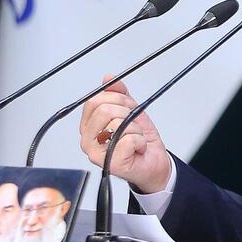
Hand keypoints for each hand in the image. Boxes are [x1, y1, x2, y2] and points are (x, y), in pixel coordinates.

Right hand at [78, 75, 171, 192]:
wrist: (152, 162)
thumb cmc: (138, 139)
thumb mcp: (130, 110)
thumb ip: (119, 93)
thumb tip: (109, 78)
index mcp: (89, 125)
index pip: (94, 101)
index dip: (115, 99)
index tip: (126, 108)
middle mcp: (88, 140)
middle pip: (104, 110)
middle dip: (126, 113)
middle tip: (133, 124)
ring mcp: (96, 153)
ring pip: (117, 124)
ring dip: (135, 128)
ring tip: (135, 138)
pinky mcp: (111, 163)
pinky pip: (129, 139)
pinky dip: (140, 141)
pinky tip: (138, 148)